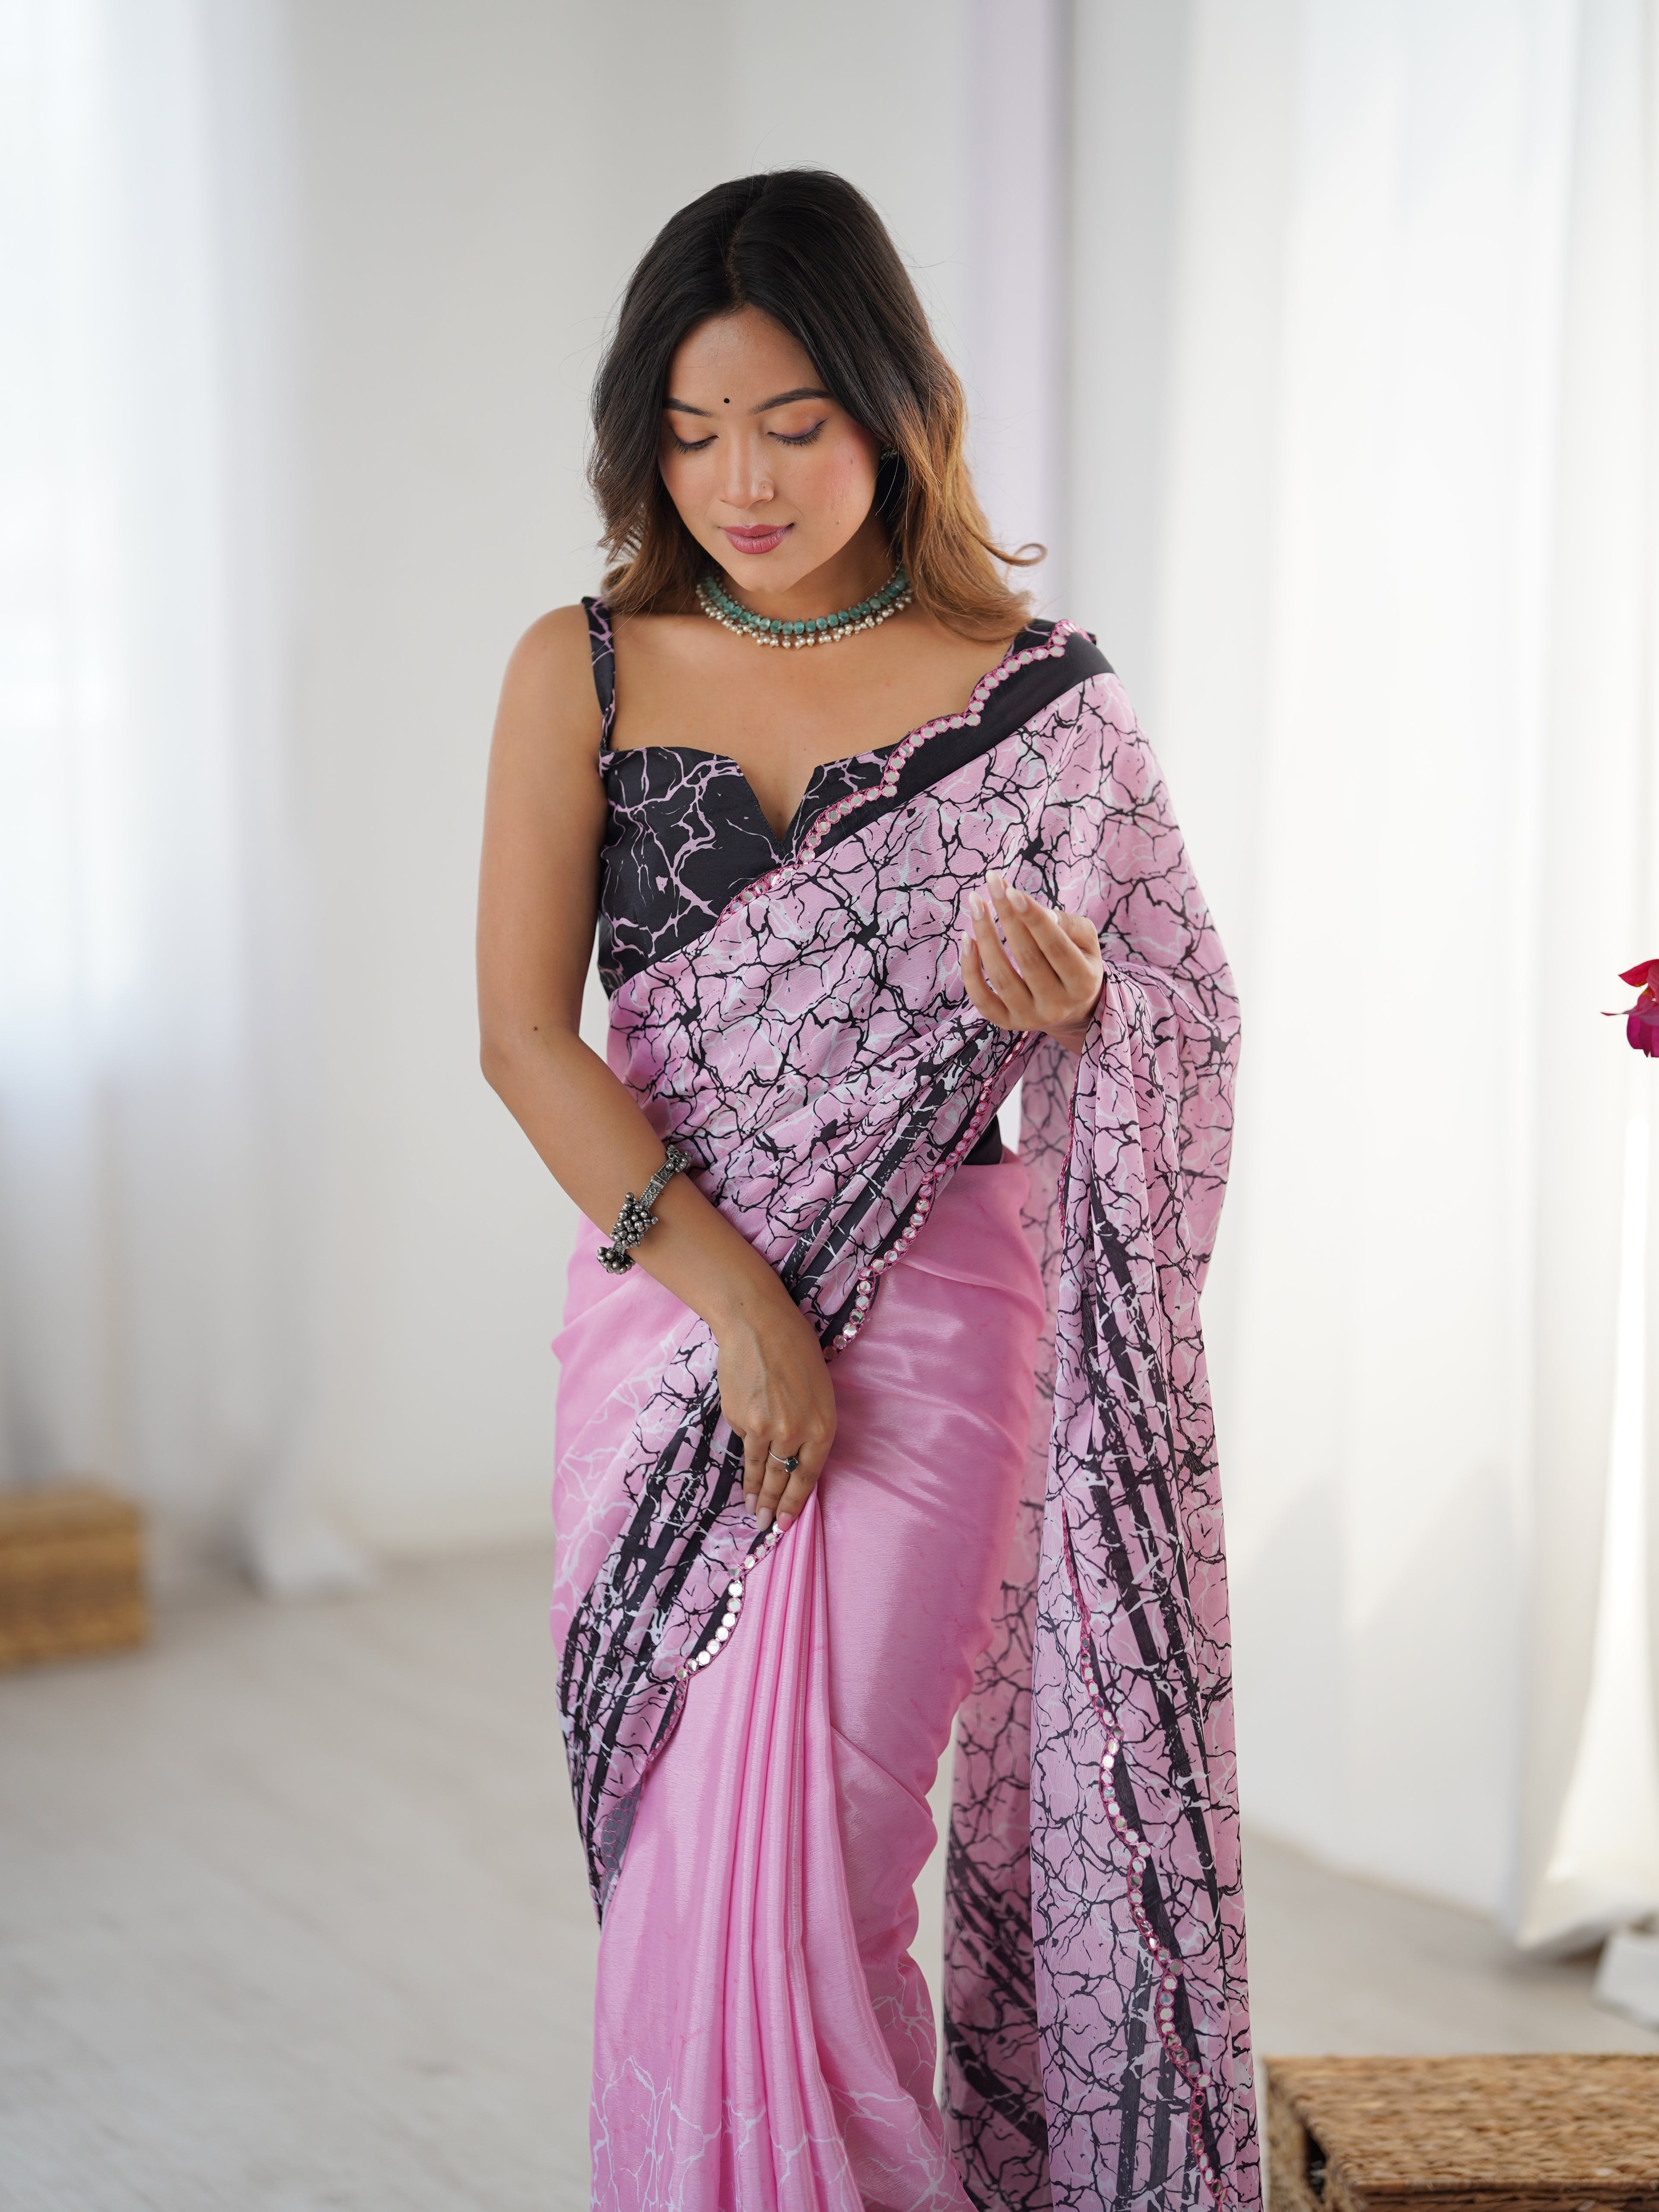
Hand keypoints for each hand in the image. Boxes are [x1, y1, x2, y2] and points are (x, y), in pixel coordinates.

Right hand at [716, 1285, 836, 1534]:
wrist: (758, 1325)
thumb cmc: (796, 1350)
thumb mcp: (819, 1391)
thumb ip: (809, 1427)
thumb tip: (792, 1456)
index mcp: (822, 1426)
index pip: (809, 1476)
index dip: (796, 1502)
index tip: (786, 1523)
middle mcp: (795, 1433)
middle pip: (783, 1479)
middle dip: (773, 1506)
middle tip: (766, 1526)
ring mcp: (764, 1429)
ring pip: (760, 1469)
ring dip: (755, 1494)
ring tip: (752, 1511)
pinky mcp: (739, 1420)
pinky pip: (744, 1442)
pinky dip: (746, 1457)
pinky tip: (744, 1474)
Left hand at [961, 871, 1103, 1052]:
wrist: (1072, 1009)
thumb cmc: (1078, 963)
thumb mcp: (1086, 941)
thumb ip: (1068, 924)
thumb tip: (1038, 913)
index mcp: (1083, 982)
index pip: (1055, 947)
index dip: (1032, 918)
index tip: (1011, 891)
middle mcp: (1057, 1005)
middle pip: (1026, 957)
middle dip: (1005, 916)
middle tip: (991, 884)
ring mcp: (1030, 1017)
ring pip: (1001, 976)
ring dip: (984, 936)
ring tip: (977, 903)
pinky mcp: (1007, 1022)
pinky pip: (981, 998)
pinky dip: (969, 969)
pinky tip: (967, 939)